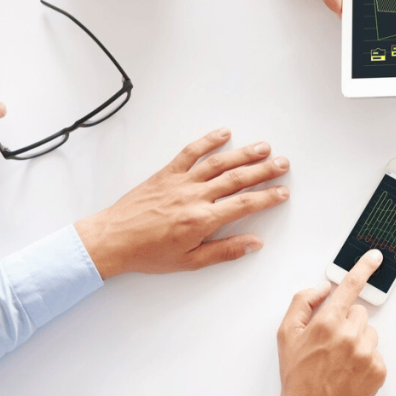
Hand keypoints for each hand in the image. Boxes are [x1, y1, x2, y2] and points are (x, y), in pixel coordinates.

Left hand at [74, 128, 289, 279]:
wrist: (113, 240)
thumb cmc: (147, 253)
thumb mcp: (190, 261)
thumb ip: (224, 251)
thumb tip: (253, 244)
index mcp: (202, 220)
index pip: (244, 205)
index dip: (267, 197)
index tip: (282, 192)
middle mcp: (194, 197)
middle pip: (237, 179)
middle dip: (264, 170)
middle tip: (283, 164)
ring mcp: (180, 182)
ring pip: (219, 163)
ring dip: (243, 153)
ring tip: (263, 148)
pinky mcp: (166, 173)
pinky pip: (191, 152)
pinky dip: (208, 141)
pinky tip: (224, 134)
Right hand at [275, 250, 386, 395]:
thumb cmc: (297, 376)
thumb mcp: (286, 335)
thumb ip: (302, 303)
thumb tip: (322, 288)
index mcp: (327, 323)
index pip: (349, 287)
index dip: (363, 268)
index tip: (375, 257)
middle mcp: (350, 336)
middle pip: (359, 312)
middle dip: (347, 321)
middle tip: (331, 342)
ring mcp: (367, 354)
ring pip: (369, 331)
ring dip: (357, 340)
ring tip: (339, 359)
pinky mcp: (378, 370)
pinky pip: (376, 353)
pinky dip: (365, 359)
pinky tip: (348, 371)